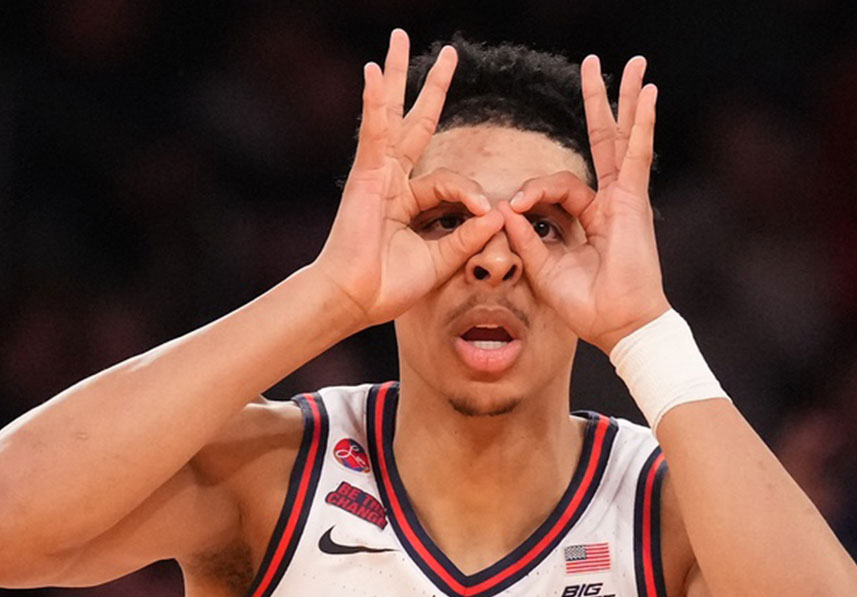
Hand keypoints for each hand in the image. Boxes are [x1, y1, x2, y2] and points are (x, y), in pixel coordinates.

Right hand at [314, 29, 504, 326]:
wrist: (357, 299)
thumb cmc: (390, 286)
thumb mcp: (441, 258)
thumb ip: (468, 235)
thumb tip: (499, 214)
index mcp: (409, 200)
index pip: (451, 181)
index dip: (473, 194)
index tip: (489, 214)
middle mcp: (392, 179)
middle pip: (414, 122)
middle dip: (430, 88)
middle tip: (448, 53)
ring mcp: (377, 173)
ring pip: (391, 115)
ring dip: (397, 74)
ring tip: (398, 38)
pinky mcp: (365, 175)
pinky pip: (373, 131)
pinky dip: (374, 101)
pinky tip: (374, 71)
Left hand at [502, 55, 669, 352]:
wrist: (618, 325)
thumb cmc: (587, 306)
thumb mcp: (544, 269)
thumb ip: (526, 239)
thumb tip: (504, 211)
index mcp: (588, 219)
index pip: (555, 188)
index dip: (530, 192)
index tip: (511, 210)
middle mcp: (608, 202)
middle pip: (601, 142)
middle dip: (599, 104)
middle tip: (593, 65)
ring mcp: (623, 198)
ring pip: (620, 139)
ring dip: (625, 100)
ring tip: (635, 64)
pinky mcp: (632, 201)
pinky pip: (635, 155)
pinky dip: (641, 124)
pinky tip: (648, 92)